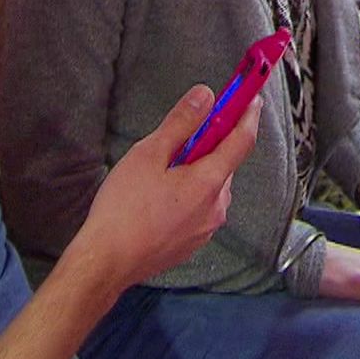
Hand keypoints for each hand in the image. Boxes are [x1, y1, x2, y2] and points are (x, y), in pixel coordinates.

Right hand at [69, 84, 261, 291]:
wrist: (106, 261)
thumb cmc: (123, 208)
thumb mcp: (149, 154)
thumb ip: (181, 123)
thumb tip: (205, 96)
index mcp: (209, 183)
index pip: (242, 141)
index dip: (248, 116)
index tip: (252, 99)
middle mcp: (215, 208)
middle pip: (225, 165)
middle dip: (211, 146)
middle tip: (185, 135)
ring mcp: (205, 229)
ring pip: (212, 188)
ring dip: (198, 173)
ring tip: (163, 171)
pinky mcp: (193, 243)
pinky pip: (200, 209)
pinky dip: (190, 195)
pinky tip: (161, 197)